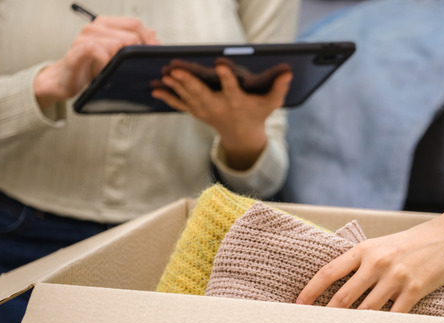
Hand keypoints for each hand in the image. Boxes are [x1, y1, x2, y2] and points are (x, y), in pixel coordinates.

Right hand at [34, 16, 158, 108]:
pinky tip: (105, 69)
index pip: (135, 23)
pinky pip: (97, 51)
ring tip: (116, 69)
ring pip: (117, 43)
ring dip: (121, 60)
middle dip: (139, 52)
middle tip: (137, 65)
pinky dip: (106, 62)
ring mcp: (84, 37)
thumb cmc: (92, 66)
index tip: (155, 52)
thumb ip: (135, 43)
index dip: (149, 38)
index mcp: (106, 24)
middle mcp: (95, 27)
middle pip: (130, 35)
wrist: (66, 78)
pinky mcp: (76, 51)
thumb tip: (155, 37)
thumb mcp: (117, 54)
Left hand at [151, 61, 291, 170]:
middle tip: (176, 70)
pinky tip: (155, 88)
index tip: (220, 65)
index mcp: (237, 102)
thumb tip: (288, 73)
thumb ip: (279, 89)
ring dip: (175, 86)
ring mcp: (205, 111)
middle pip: (202, 94)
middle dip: (188, 82)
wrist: (242, 136)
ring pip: (188, 98)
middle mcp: (219, 107)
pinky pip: (180, 105)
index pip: (232, 89)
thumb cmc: (257, 114)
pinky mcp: (196, 112)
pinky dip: (168, 98)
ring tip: (164, 74)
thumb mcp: (271, 103)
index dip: (226, 77)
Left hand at [297, 216, 443, 312]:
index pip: (329, 272)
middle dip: (327, 315)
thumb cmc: (412, 242)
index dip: (311, 290)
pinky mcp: (413, 290)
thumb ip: (362, 260)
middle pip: (343, 297)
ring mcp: (395, 278)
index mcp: (365, 250)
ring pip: (366, 311)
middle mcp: (377, 263)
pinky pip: (393, 316)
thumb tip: (338, 282)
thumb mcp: (382, 244)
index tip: (298, 304)